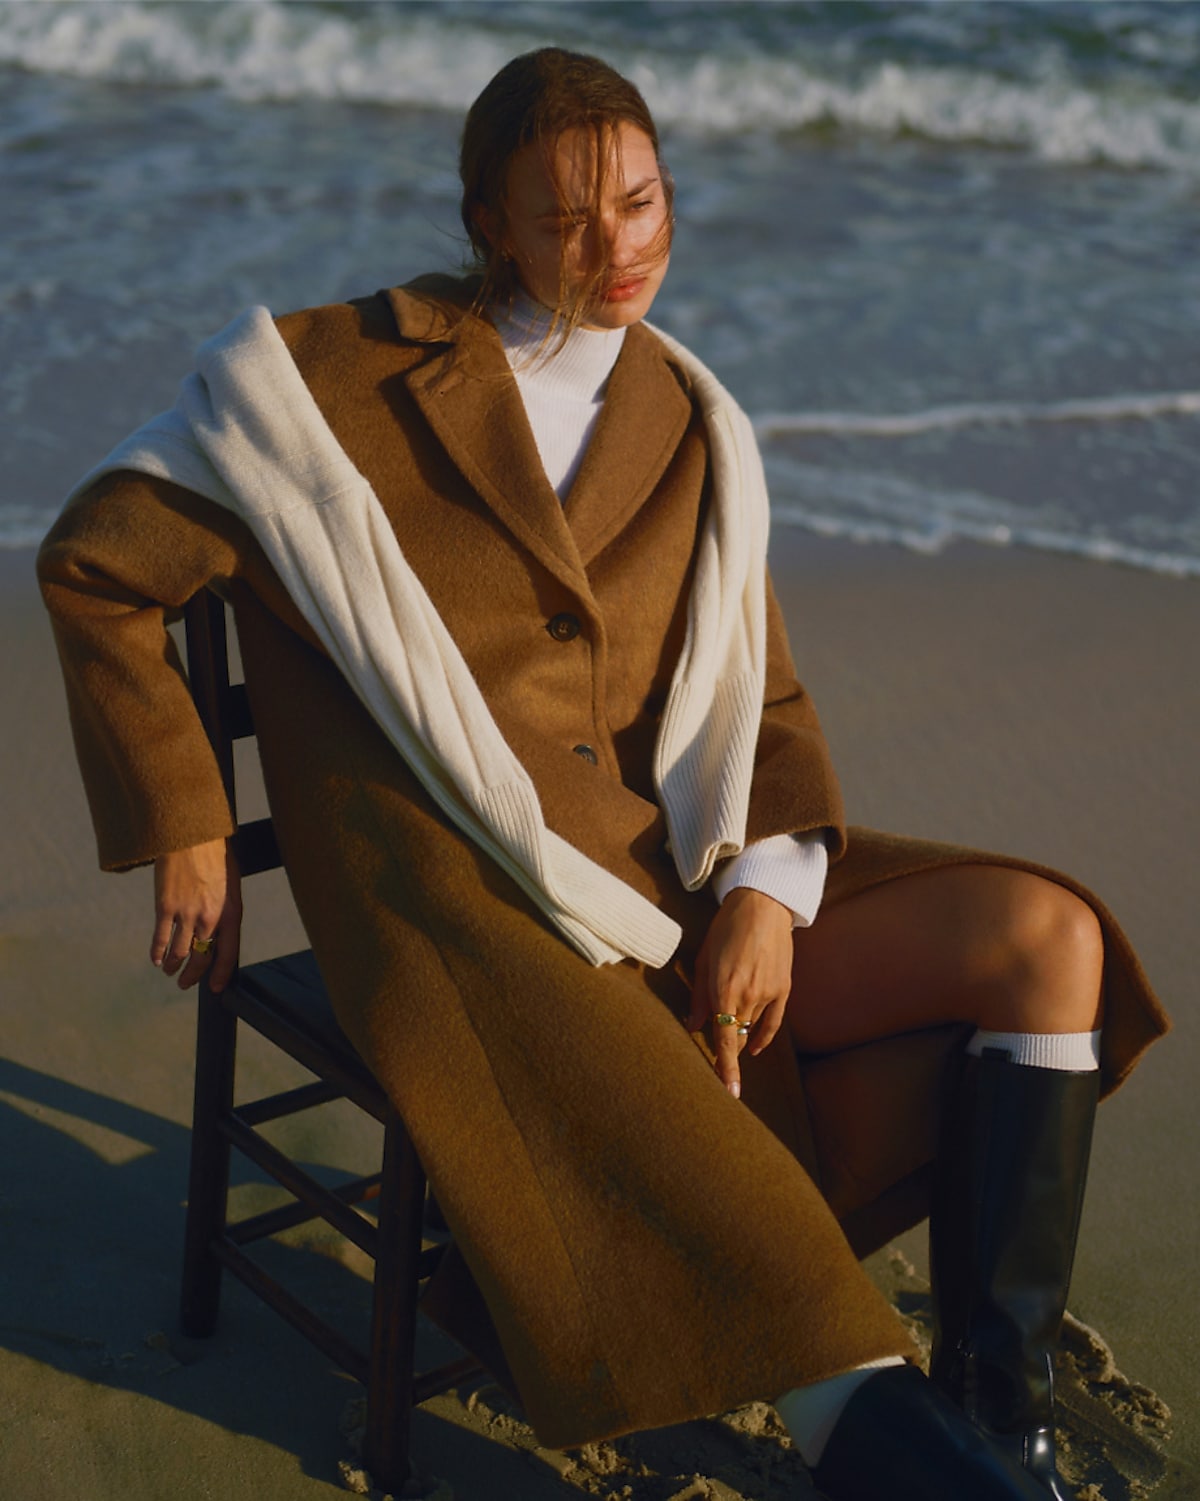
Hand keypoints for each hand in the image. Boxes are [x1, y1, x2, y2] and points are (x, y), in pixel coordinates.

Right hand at [151, 838, 242, 991]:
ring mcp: (187, 914)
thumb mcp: (231, 884)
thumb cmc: (215, 856)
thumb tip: (217, 931)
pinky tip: (155, 959)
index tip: (215, 988)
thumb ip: (225, 909)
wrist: (192, 835)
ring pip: (179, 952)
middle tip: (186, 983)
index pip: (228, 953)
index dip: (220, 974)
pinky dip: (157, 953)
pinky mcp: (165, 907)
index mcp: (232, 912)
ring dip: (173, 965)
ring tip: (169, 970)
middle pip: (202, 958)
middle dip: (193, 975)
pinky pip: (160, 939)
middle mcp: (211, 918)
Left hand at [687, 887, 793, 1098]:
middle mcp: (748, 996)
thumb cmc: (726, 928)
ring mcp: (769, 993)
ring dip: (741, 1031)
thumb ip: (698, 997)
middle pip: (737, 1036)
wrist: (762, 905)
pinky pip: (774, 1022)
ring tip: (730, 1019)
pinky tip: (757, 1047)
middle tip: (715, 1045)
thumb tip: (692, 1027)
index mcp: (724, 989)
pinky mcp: (784, 989)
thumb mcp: (703, 959)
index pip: (726, 1040)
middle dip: (727, 1045)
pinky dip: (764, 1036)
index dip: (726, 1068)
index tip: (730, 1092)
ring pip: (752, 1028)